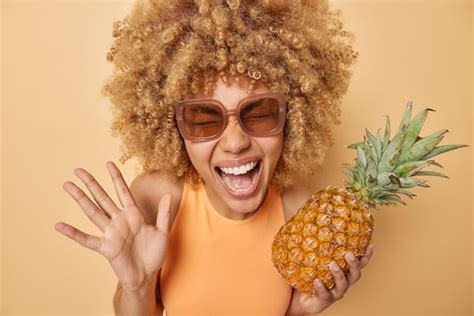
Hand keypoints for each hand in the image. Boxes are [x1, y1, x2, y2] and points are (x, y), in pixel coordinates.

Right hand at [55, 161, 170, 290]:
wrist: (146, 275)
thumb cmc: (154, 254)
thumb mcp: (162, 232)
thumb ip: (164, 213)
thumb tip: (168, 194)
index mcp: (133, 215)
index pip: (122, 192)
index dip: (116, 178)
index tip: (108, 163)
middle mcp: (119, 221)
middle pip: (102, 198)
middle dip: (91, 183)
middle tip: (78, 170)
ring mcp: (111, 233)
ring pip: (93, 212)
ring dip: (80, 199)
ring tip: (68, 186)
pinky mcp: (106, 247)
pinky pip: (87, 239)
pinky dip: (73, 233)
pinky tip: (59, 225)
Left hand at [286, 244, 374, 314]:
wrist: (302, 298)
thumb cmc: (311, 276)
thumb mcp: (315, 259)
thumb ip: (317, 245)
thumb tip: (308, 220)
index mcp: (345, 272)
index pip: (359, 263)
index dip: (366, 255)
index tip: (371, 243)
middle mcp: (343, 282)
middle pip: (355, 274)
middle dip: (354, 264)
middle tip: (348, 253)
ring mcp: (335, 292)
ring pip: (343, 284)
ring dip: (339, 274)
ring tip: (332, 264)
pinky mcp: (325, 300)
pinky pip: (325, 294)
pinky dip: (322, 287)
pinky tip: (317, 281)